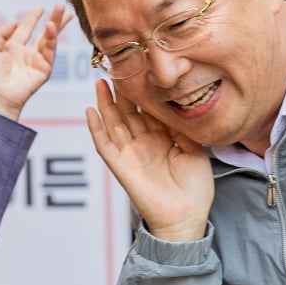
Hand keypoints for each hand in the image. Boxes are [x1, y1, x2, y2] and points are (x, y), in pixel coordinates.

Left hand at [0, 5, 72, 120]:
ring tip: (62, 13)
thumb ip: (0, 34)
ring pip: (50, 40)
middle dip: (53, 20)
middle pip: (43, 33)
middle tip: (61, 6)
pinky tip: (51, 27)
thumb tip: (14, 21)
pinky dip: (52, 39)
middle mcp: (26, 54)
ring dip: (56, 26)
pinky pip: (49, 51)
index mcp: (12, 49)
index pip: (25, 29)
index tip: (40, 8)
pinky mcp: (44, 70)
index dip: (32, 18)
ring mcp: (36, 61)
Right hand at [85, 79, 213, 240]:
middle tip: (115, 67)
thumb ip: (183, 128)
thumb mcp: (195, 150)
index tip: (139, 69)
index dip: (142, 91)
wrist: (187, 217)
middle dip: (120, 91)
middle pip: (127, 112)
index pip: (148, 109)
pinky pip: (104, 146)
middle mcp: (142, 143)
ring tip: (100, 82)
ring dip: (104, 103)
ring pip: (113, 123)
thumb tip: (176, 105)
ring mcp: (129, 154)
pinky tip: (90, 112)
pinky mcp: (121, 166)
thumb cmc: (195, 189)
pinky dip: (96, 129)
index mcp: (160, 138)